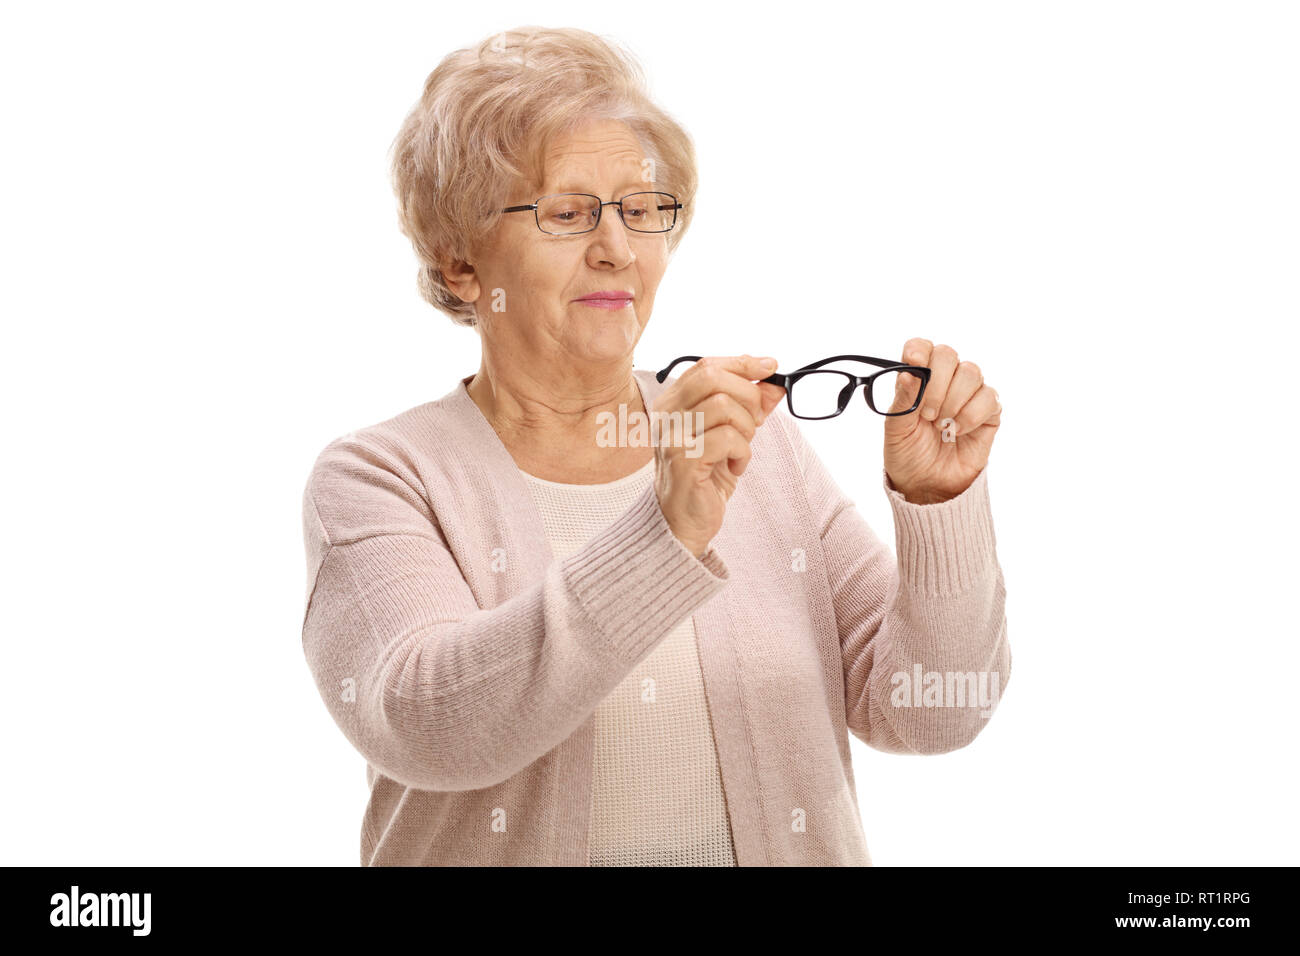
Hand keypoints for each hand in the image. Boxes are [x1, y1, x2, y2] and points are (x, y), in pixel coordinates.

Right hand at [651, 355, 785, 556]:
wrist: (682, 522)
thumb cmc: (704, 477)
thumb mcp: (731, 436)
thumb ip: (749, 408)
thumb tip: (774, 384)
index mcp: (672, 403)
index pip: (706, 367)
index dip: (741, 363)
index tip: (770, 366)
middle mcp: (666, 416)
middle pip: (713, 378)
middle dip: (748, 395)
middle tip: (756, 421)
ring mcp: (671, 438)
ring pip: (723, 406)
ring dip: (746, 428)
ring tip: (741, 448)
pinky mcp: (682, 461)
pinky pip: (727, 439)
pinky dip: (742, 452)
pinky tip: (735, 467)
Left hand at [882, 339, 1001, 504]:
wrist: (928, 485)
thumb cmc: (908, 455)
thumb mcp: (896, 429)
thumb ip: (903, 400)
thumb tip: (909, 373)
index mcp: (917, 379)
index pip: (921, 347)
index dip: (919, 350)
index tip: (914, 362)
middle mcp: (944, 380)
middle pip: (948, 354)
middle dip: (936, 384)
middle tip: (927, 414)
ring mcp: (968, 394)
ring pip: (971, 372)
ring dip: (953, 401)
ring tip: (941, 426)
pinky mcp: (988, 410)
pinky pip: (989, 396)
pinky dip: (971, 415)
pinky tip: (958, 431)